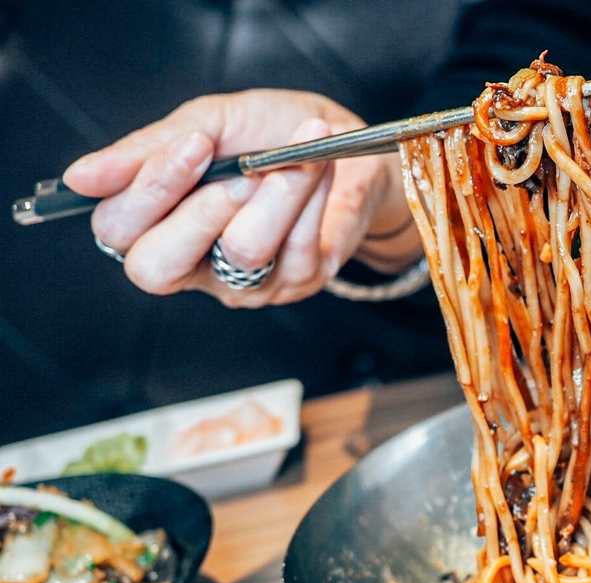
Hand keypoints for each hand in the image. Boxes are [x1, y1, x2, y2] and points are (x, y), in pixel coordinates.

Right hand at [62, 89, 421, 306]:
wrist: (341, 146)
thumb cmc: (268, 134)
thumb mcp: (207, 124)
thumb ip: (148, 151)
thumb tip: (80, 178)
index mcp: (155, 223)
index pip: (118, 231)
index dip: (149, 190)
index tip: (195, 143)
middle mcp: (193, 264)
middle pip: (156, 267)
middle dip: (200, 209)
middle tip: (241, 169)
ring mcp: (243, 282)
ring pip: (242, 251)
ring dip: (275, 193)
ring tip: (296, 157)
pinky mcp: (295, 283)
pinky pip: (295, 249)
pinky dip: (311, 199)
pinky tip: (318, 171)